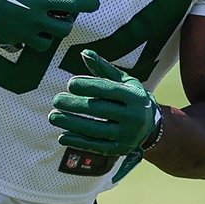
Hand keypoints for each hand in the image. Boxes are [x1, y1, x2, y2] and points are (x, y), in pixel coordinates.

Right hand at [0, 0, 99, 52]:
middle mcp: (34, 20)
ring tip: (45, 23)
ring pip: (47, 43)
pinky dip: (27, 40)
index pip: (74, 5)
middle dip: (67, 22)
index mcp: (39, 0)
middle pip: (64, 29)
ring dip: (49, 34)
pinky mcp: (8, 40)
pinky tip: (23, 30)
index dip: (88, 3)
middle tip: (63, 13)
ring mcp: (21, 33)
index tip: (95, 2)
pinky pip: (24, 46)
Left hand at [50, 50, 161, 180]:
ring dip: (71, 124)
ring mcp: (127, 135)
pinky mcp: (120, 149)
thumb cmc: (131, 96)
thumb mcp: (123, 80)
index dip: (89, 86)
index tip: (70, 84)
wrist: (151, 125)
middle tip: (56, 100)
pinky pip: (96, 146)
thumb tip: (84, 53)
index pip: (109, 90)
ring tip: (53, 116)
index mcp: (135, 96)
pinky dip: (78, 142)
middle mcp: (134, 117)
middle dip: (75, 105)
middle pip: (100, 110)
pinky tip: (62, 136)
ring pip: (95, 130)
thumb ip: (103, 68)